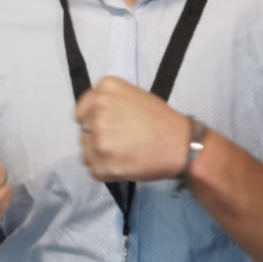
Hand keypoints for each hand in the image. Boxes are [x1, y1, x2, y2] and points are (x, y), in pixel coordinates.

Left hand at [74, 76, 191, 181]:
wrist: (181, 145)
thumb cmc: (162, 120)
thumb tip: (92, 118)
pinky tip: (125, 164)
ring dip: (101, 156)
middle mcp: (97, 110)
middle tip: (123, 143)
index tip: (110, 129)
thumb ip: (109, 103)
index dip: (94, 123)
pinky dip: (107, 172)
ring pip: (86, 152)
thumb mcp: (133, 96)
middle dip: (98, 139)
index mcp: (104, 89)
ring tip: (125, 154)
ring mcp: (98, 138)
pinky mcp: (101, 162)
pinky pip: (94, 170)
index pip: (81, 112)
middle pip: (84, 132)